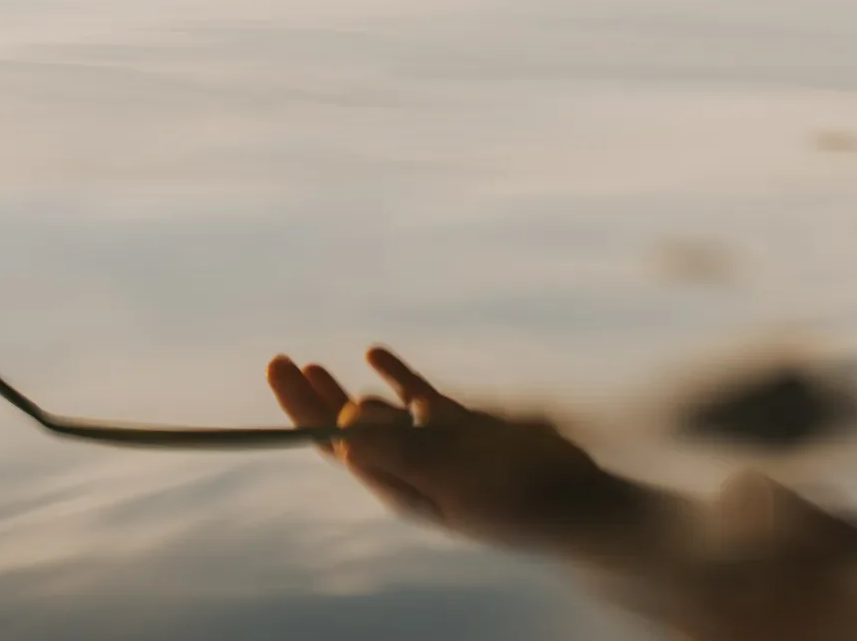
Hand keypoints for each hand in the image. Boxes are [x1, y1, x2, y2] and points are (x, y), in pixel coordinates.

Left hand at [266, 346, 638, 551]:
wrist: (578, 498)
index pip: (338, 447)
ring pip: (379, 416)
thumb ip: (401, 452)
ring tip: (311, 368)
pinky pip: (420, 399)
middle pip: (348, 431)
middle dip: (311, 398)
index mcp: (401, 485)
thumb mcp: (452, 477)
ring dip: (345, 393)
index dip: (303, 411)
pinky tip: (375, 357)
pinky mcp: (466, 429)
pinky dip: (397, 378)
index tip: (282, 372)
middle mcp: (412, 467)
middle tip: (278, 360)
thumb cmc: (515, 496)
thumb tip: (342, 431)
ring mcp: (438, 447)